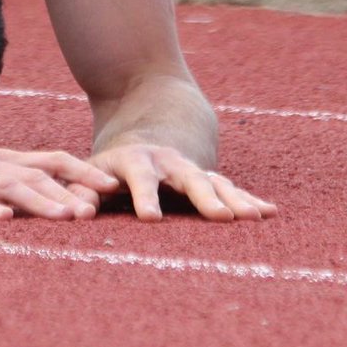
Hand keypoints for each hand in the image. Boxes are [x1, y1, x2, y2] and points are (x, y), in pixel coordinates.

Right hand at [0, 143, 121, 219]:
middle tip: (96, 209)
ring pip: (7, 186)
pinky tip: (3, 220)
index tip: (112, 186)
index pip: (48, 159)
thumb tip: (54, 200)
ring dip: (39, 201)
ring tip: (65, 216)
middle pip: (35, 173)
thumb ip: (10, 184)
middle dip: (67, 190)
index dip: (80, 170)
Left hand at [90, 144, 278, 221]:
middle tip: (220, 218)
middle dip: (203, 197)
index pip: (140, 178)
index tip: (151, 218)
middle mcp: (167, 162)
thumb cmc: (109, 168)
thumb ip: (83, 190)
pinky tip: (269, 212)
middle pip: (187, 178)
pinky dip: (249, 200)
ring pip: (215, 182)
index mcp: (135, 161)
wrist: (143, 127)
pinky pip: (232, 190)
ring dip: (234, 199)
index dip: (145, 197)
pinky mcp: (209, 180)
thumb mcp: (92, 172)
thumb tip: (77, 212)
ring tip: (253, 217)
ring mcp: (191, 169)